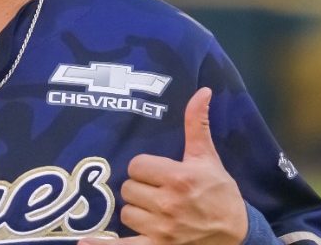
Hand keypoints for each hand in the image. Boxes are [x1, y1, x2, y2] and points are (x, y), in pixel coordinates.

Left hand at [81, 88, 246, 244]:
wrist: (237, 232)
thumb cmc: (220, 192)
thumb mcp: (208, 158)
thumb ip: (197, 124)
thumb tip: (202, 91)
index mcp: (178, 178)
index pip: (136, 166)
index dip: (145, 169)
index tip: (159, 174)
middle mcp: (168, 204)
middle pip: (128, 189)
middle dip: (140, 190)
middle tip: (159, 193)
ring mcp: (162, 229)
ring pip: (126, 214)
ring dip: (136, 213)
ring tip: (156, 212)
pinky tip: (84, 242)